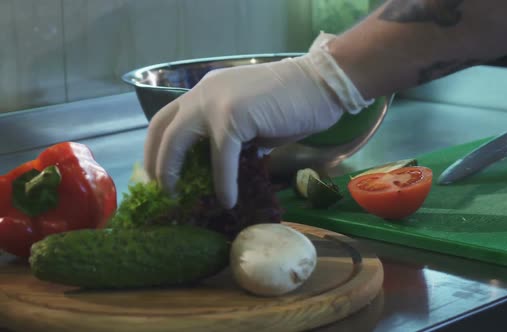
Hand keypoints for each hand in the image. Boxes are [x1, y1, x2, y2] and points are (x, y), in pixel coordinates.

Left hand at [144, 33, 371, 208]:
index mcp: (205, 91)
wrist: (321, 84)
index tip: (158, 173)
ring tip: (179, 197)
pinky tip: (228, 200)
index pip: (166, 119)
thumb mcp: (250, 118)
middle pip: (162, 130)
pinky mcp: (234, 117)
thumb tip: (218, 167)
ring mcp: (215, 102)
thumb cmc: (292, 103)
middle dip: (156, 163)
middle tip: (161, 190)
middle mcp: (203, 93)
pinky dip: (223, 182)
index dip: (157, 148)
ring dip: (174, 173)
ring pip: (179, 142)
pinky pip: (220, 158)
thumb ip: (229, 136)